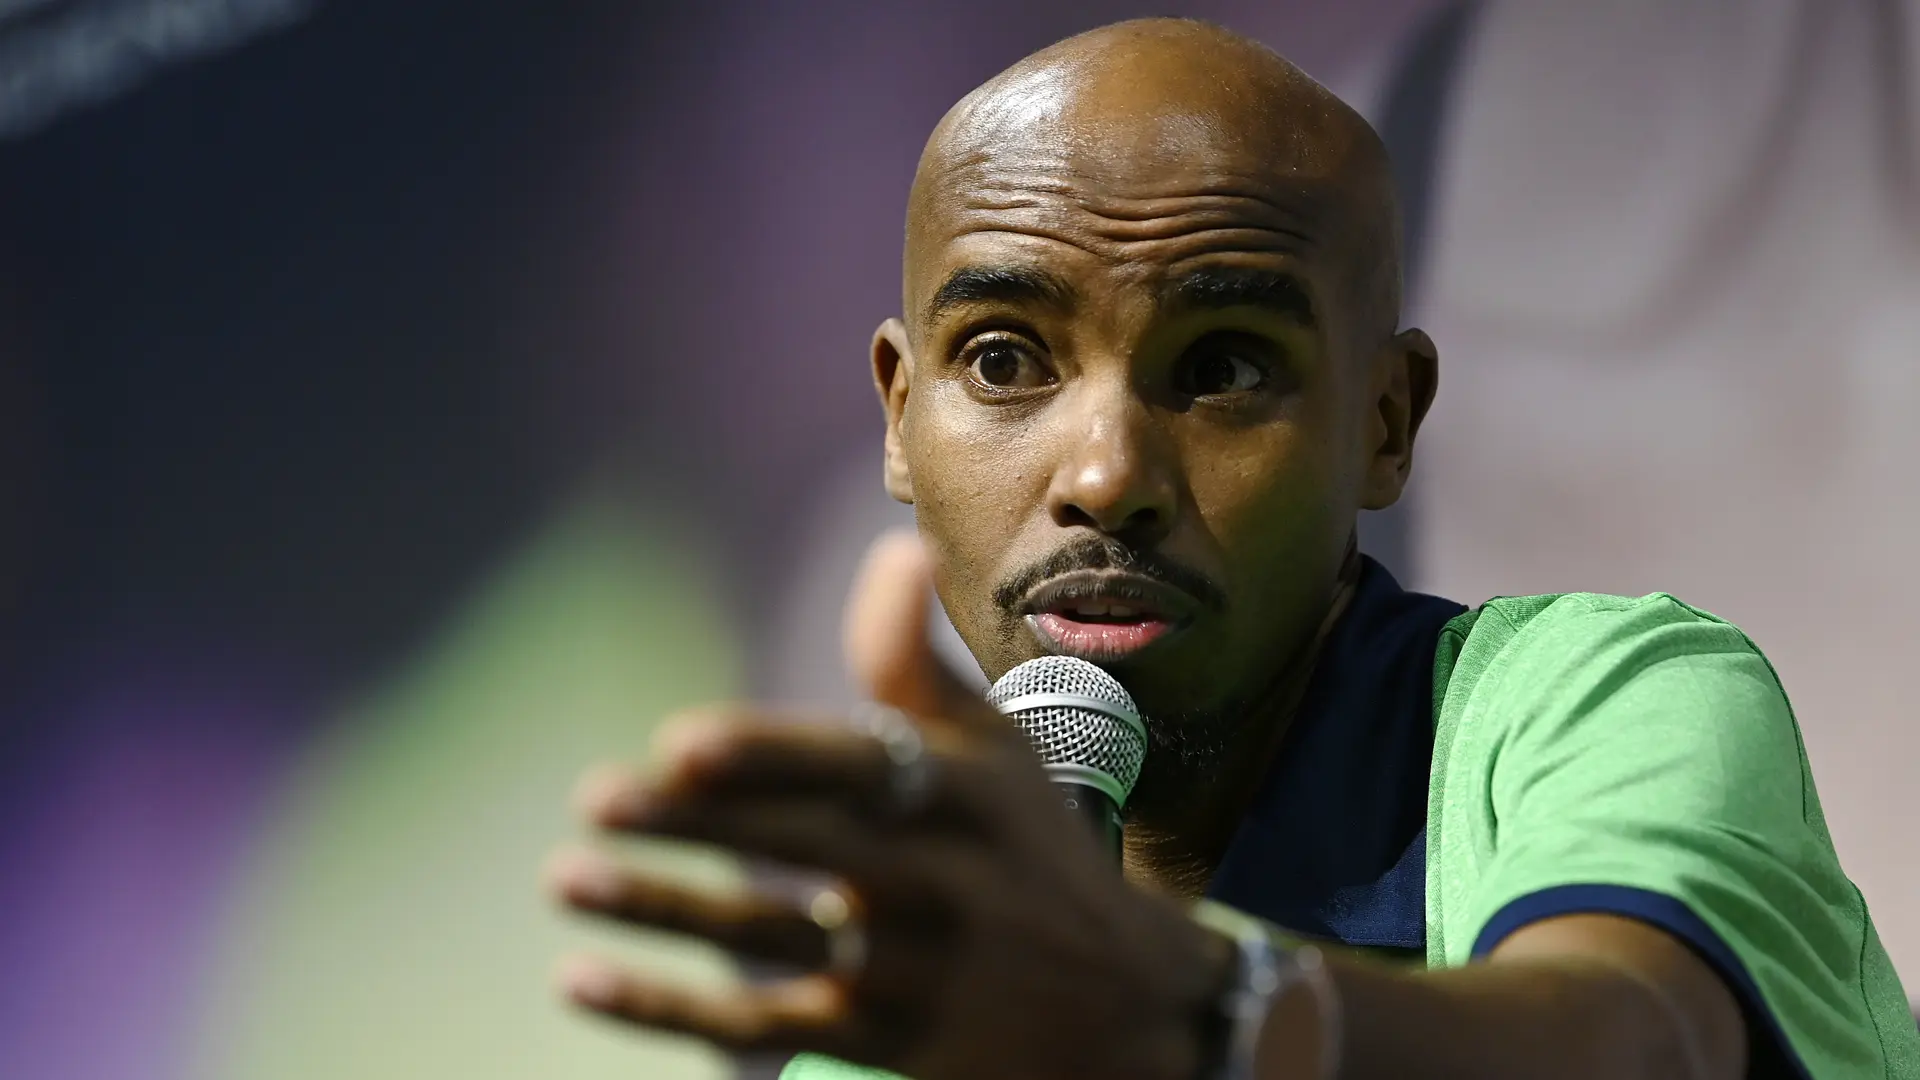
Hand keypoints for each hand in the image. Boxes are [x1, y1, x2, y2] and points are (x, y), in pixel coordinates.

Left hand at [545, 532, 1233, 1079]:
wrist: (1129, 1009)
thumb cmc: (1037, 853)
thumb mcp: (1000, 756)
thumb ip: (918, 665)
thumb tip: (894, 548)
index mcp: (962, 796)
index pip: (854, 767)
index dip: (767, 754)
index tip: (678, 742)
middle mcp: (939, 880)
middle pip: (797, 848)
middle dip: (692, 824)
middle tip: (594, 798)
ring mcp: (911, 971)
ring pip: (765, 938)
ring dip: (658, 910)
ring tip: (566, 878)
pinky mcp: (885, 1046)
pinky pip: (760, 1028)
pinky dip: (667, 1010)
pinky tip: (585, 979)